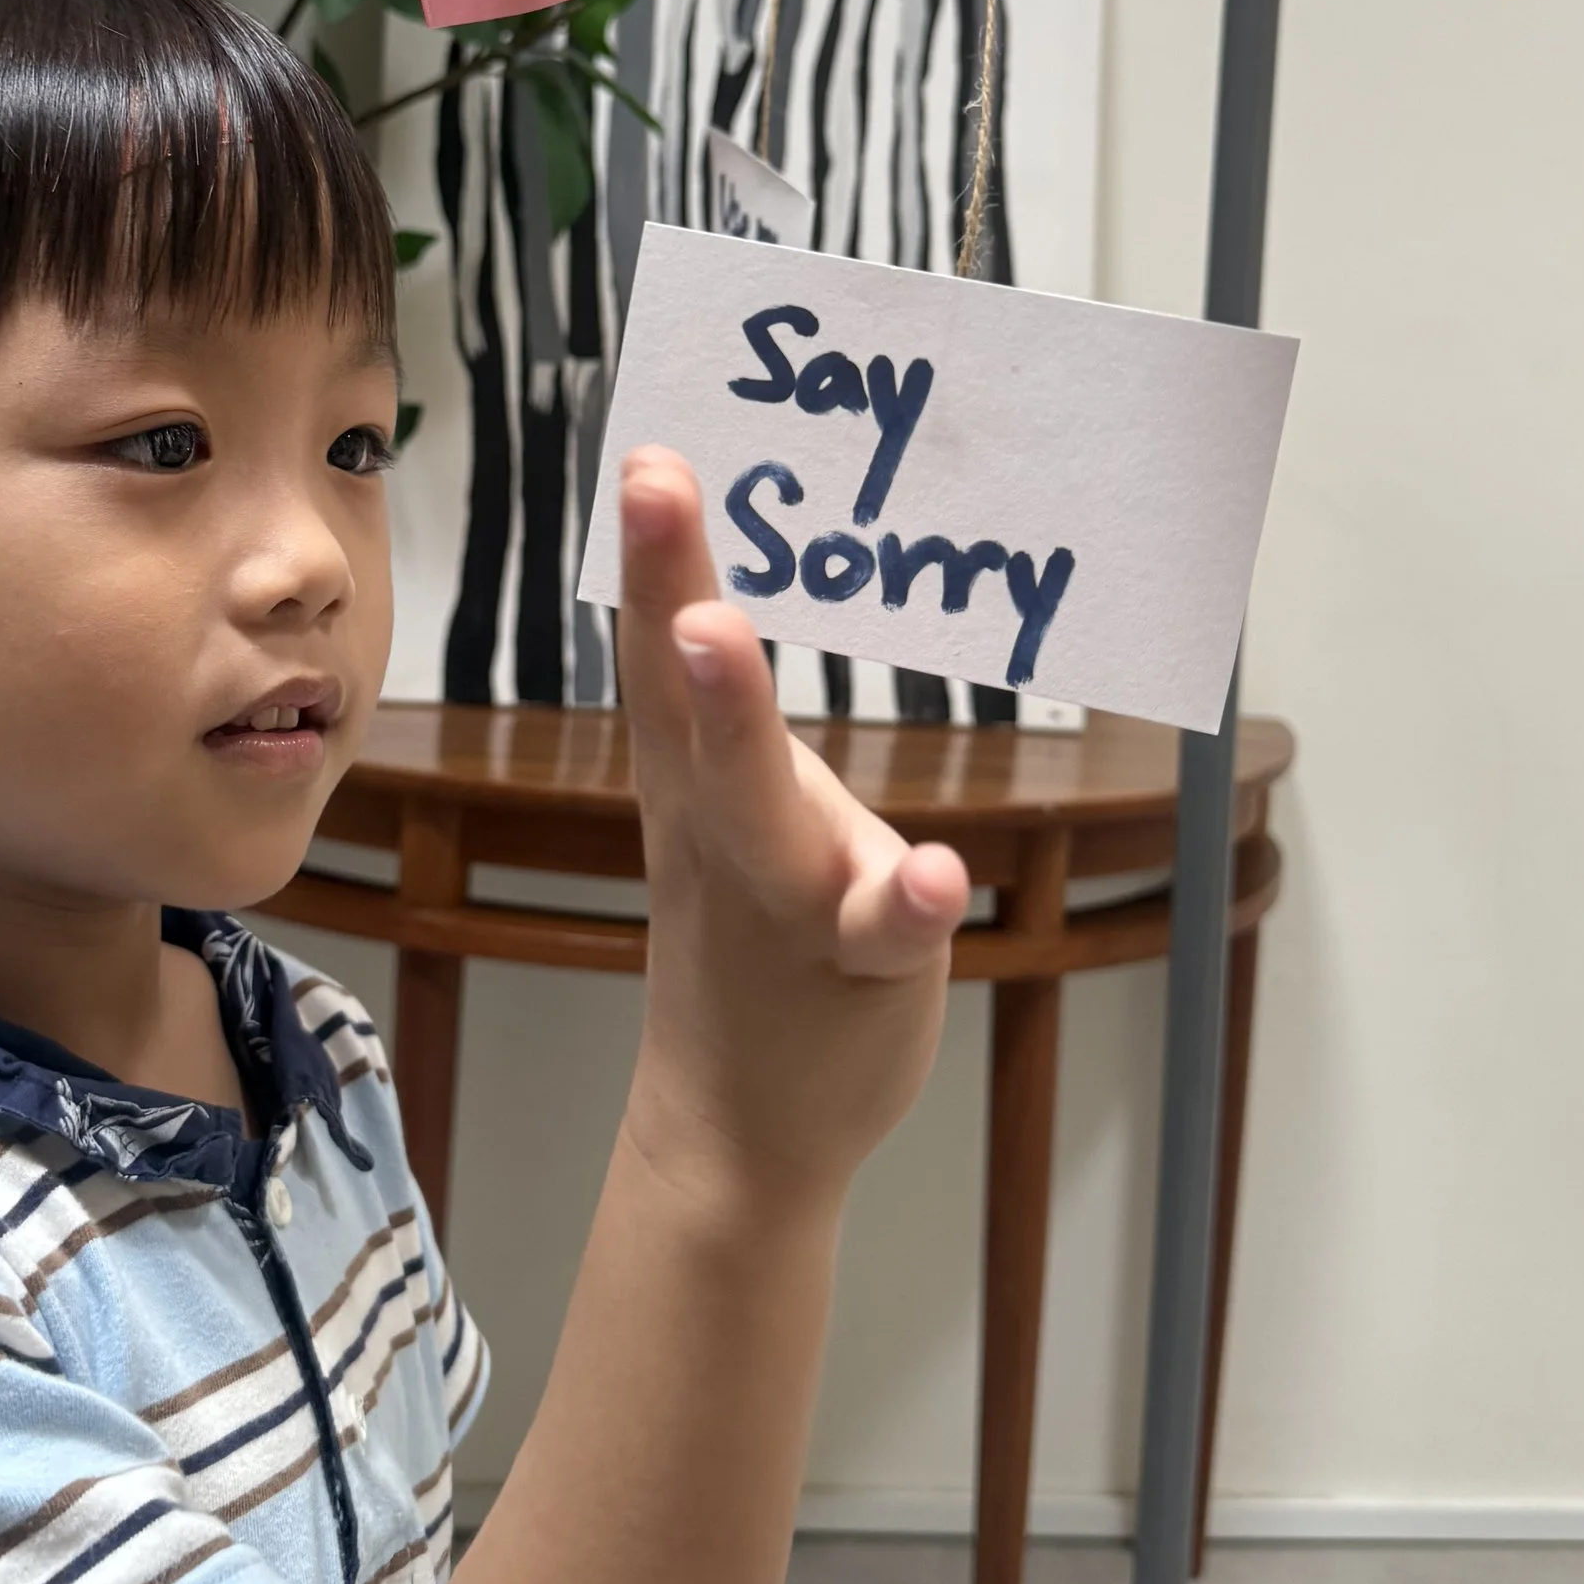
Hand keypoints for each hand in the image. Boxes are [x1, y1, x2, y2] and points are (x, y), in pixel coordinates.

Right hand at [615, 445, 967, 1217]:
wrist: (737, 1128)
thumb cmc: (748, 942)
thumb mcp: (723, 820)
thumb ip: (728, 725)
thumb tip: (717, 603)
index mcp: (694, 784)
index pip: (662, 654)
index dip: (653, 557)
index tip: (650, 456)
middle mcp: (726, 829)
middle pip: (689, 701)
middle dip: (668, 586)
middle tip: (652, 485)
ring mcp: (787, 899)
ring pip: (763, 808)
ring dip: (740, 721)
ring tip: (721, 639)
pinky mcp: (862, 968)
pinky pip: (883, 929)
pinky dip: (905, 899)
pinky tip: (933, 874)